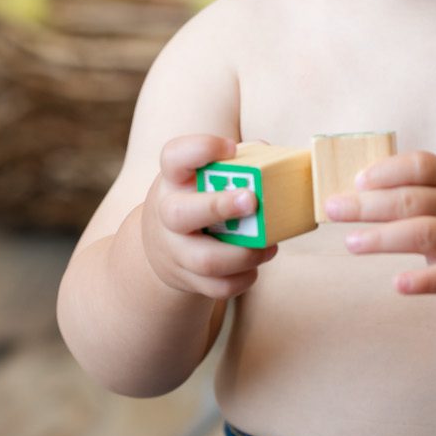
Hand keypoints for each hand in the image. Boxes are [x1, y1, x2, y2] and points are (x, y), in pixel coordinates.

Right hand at [141, 134, 279, 299]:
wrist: (163, 245)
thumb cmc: (196, 198)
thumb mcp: (202, 175)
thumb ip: (238, 161)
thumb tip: (273, 156)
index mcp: (173, 179)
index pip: (174, 156)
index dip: (201, 150)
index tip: (230, 148)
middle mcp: (167, 214)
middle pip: (181, 214)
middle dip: (218, 207)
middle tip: (252, 201)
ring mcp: (175, 250)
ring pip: (206, 260)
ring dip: (244, 254)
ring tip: (269, 245)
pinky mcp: (188, 279)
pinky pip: (218, 287)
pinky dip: (244, 279)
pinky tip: (255, 264)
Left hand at [323, 150, 435, 303]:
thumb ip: (416, 186)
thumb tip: (356, 188)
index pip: (421, 166)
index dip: (386, 171)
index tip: (357, 181)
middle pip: (412, 201)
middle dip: (367, 205)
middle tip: (332, 210)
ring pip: (424, 235)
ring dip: (383, 238)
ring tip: (351, 243)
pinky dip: (421, 282)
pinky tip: (397, 284)